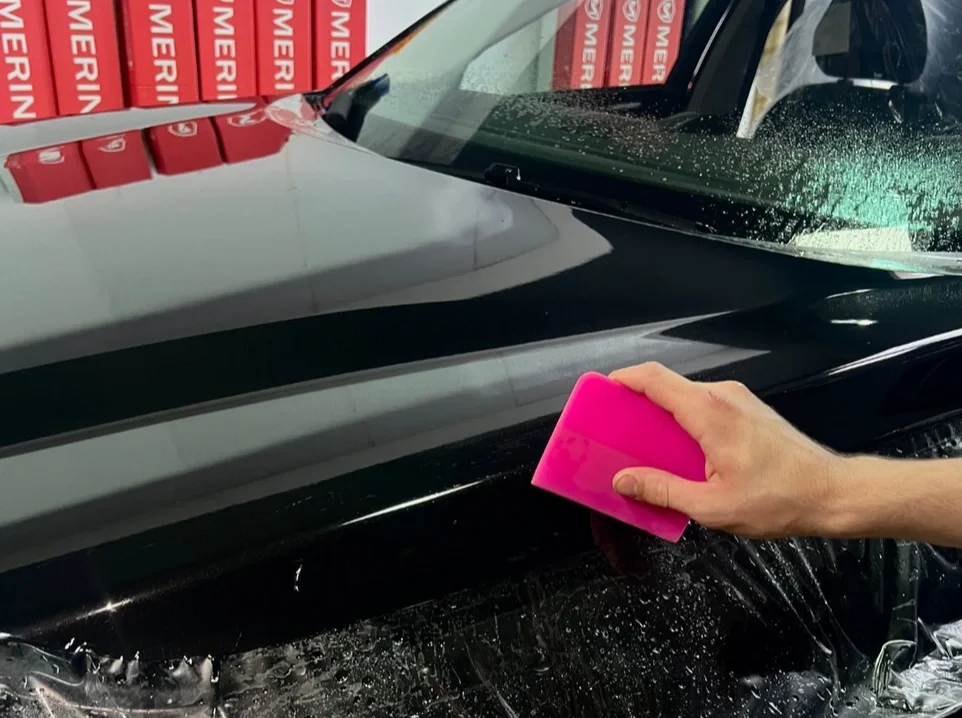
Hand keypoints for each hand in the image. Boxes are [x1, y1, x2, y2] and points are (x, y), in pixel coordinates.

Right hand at [609, 363, 843, 538]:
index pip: (654, 378)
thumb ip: (662, 490)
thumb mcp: (712, 506)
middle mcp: (722, 396)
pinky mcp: (748, 412)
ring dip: (660, 421)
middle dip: (635, 408)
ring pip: (685, 400)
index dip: (622, 379)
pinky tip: (679, 458)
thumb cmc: (778, 500)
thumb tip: (623, 481)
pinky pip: (704, 410)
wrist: (834, 493)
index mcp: (708, 412)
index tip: (600, 394)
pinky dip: (683, 426)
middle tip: (615, 434)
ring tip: (643, 452)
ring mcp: (738, 401)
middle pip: (667, 388)